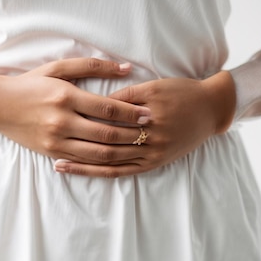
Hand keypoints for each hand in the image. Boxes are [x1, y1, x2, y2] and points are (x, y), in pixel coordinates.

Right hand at [0, 58, 152, 163]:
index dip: (132, 113)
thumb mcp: (57, 68)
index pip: (108, 108)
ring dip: (122, 151)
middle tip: (151, 132)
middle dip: (133, 134)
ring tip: (138, 147)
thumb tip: (125, 68)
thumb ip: (92, 66)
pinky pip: (82, 161)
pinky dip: (102, 162)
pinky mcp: (51, 152)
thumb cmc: (30, 83)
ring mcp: (55, 140)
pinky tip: (117, 158)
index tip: (149, 113)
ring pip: (97, 153)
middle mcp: (61, 120)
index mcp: (66, 96)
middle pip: (106, 133)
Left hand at [53, 70, 235, 176]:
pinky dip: (102, 173)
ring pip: (111, 162)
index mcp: (146, 115)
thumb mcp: (155, 86)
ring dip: (83, 164)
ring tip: (59, 165)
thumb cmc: (182, 92)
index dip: (82, 119)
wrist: (211, 109)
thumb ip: (126, 96)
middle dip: (76, 145)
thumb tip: (98, 103)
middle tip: (49, 144)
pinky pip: (123, 171)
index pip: (108, 120)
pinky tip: (85, 173)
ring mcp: (151, 154)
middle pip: (105, 144)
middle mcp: (148, 138)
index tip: (59, 117)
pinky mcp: (154, 163)